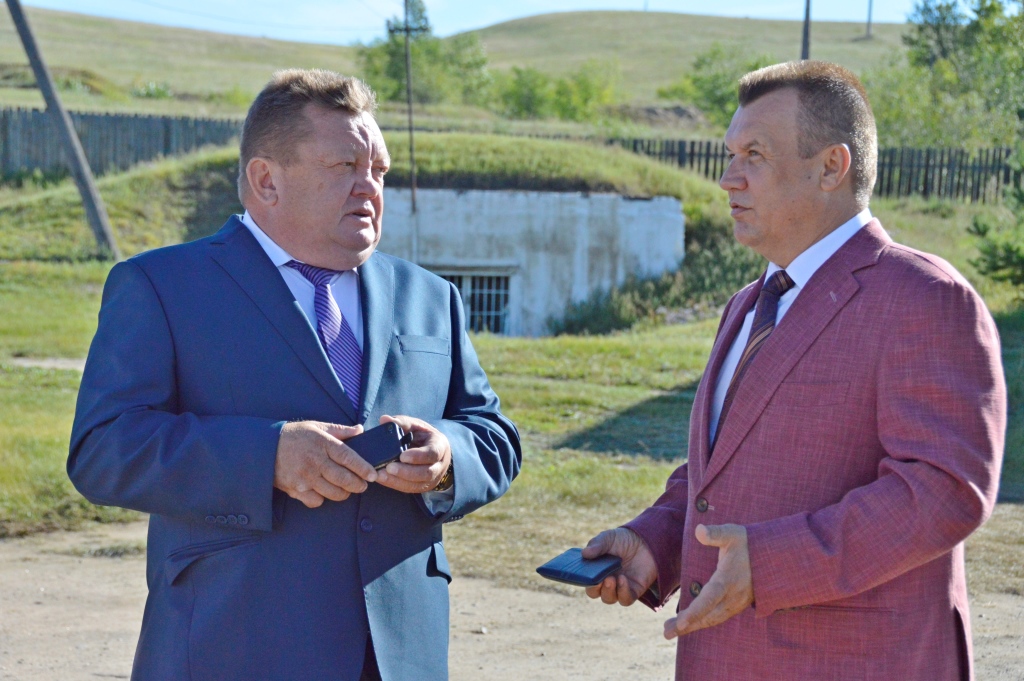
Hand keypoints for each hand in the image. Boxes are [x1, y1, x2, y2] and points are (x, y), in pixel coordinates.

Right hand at [274, 421, 376, 507]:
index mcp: (322, 444)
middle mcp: (315, 461)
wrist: (264, 448)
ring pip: (333, 493)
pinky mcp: (296, 490)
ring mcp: (305, 477)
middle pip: (344, 479)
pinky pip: (316, 501)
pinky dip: (322, 499)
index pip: (349, 458)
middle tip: (363, 485)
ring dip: (344, 493)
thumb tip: (360, 429)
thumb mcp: (317, 427)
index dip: (363, 468)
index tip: (373, 475)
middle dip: (358, 485)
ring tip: (347, 489)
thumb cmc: (295, 436)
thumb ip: (340, 430)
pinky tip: (323, 491)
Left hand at [374, 415, 451, 493]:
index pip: (432, 453)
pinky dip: (395, 484)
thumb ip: (401, 422)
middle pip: (426, 473)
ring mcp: (433, 478)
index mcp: (440, 446)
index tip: (402, 456)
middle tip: (388, 467)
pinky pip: (410, 489)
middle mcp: (439, 464)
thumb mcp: (415, 425)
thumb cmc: (421, 435)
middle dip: (406, 472)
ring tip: (381, 475)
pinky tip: (383, 479)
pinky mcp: (423, 486)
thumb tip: (384, 419)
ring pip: (418, 484)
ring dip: (398, 480)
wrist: (430, 449)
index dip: (418, 456)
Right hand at [582, 528, 657, 605]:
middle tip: (598, 578)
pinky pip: (625, 599)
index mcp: (596, 570)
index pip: (586, 581)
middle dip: (595, 588)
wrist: (646, 542)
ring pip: (609, 599)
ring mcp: (619, 588)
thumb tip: (584, 553)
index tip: (583, 575)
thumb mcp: (608, 538)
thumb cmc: (623, 540)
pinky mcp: (633, 591)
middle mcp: (606, 582)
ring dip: (608, 591)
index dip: (583, 581)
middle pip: (595, 593)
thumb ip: (597, 544)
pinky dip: (622, 592)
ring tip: (611, 578)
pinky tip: (623, 579)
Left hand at [663, 524, 752, 638]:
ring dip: (693, 626)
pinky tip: (690, 624)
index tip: (681, 624)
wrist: (774, 556)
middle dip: (687, 626)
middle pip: (708, 615)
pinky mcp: (738, 605)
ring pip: (712, 619)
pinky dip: (703, 622)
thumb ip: (715, 533)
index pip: (710, 598)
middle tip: (666, 632)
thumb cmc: (748, 543)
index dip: (696, 612)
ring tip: (670, 631)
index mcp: (729, 579)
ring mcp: (737, 603)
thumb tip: (699, 530)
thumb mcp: (732, 534)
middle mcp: (733, 596)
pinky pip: (718, 617)